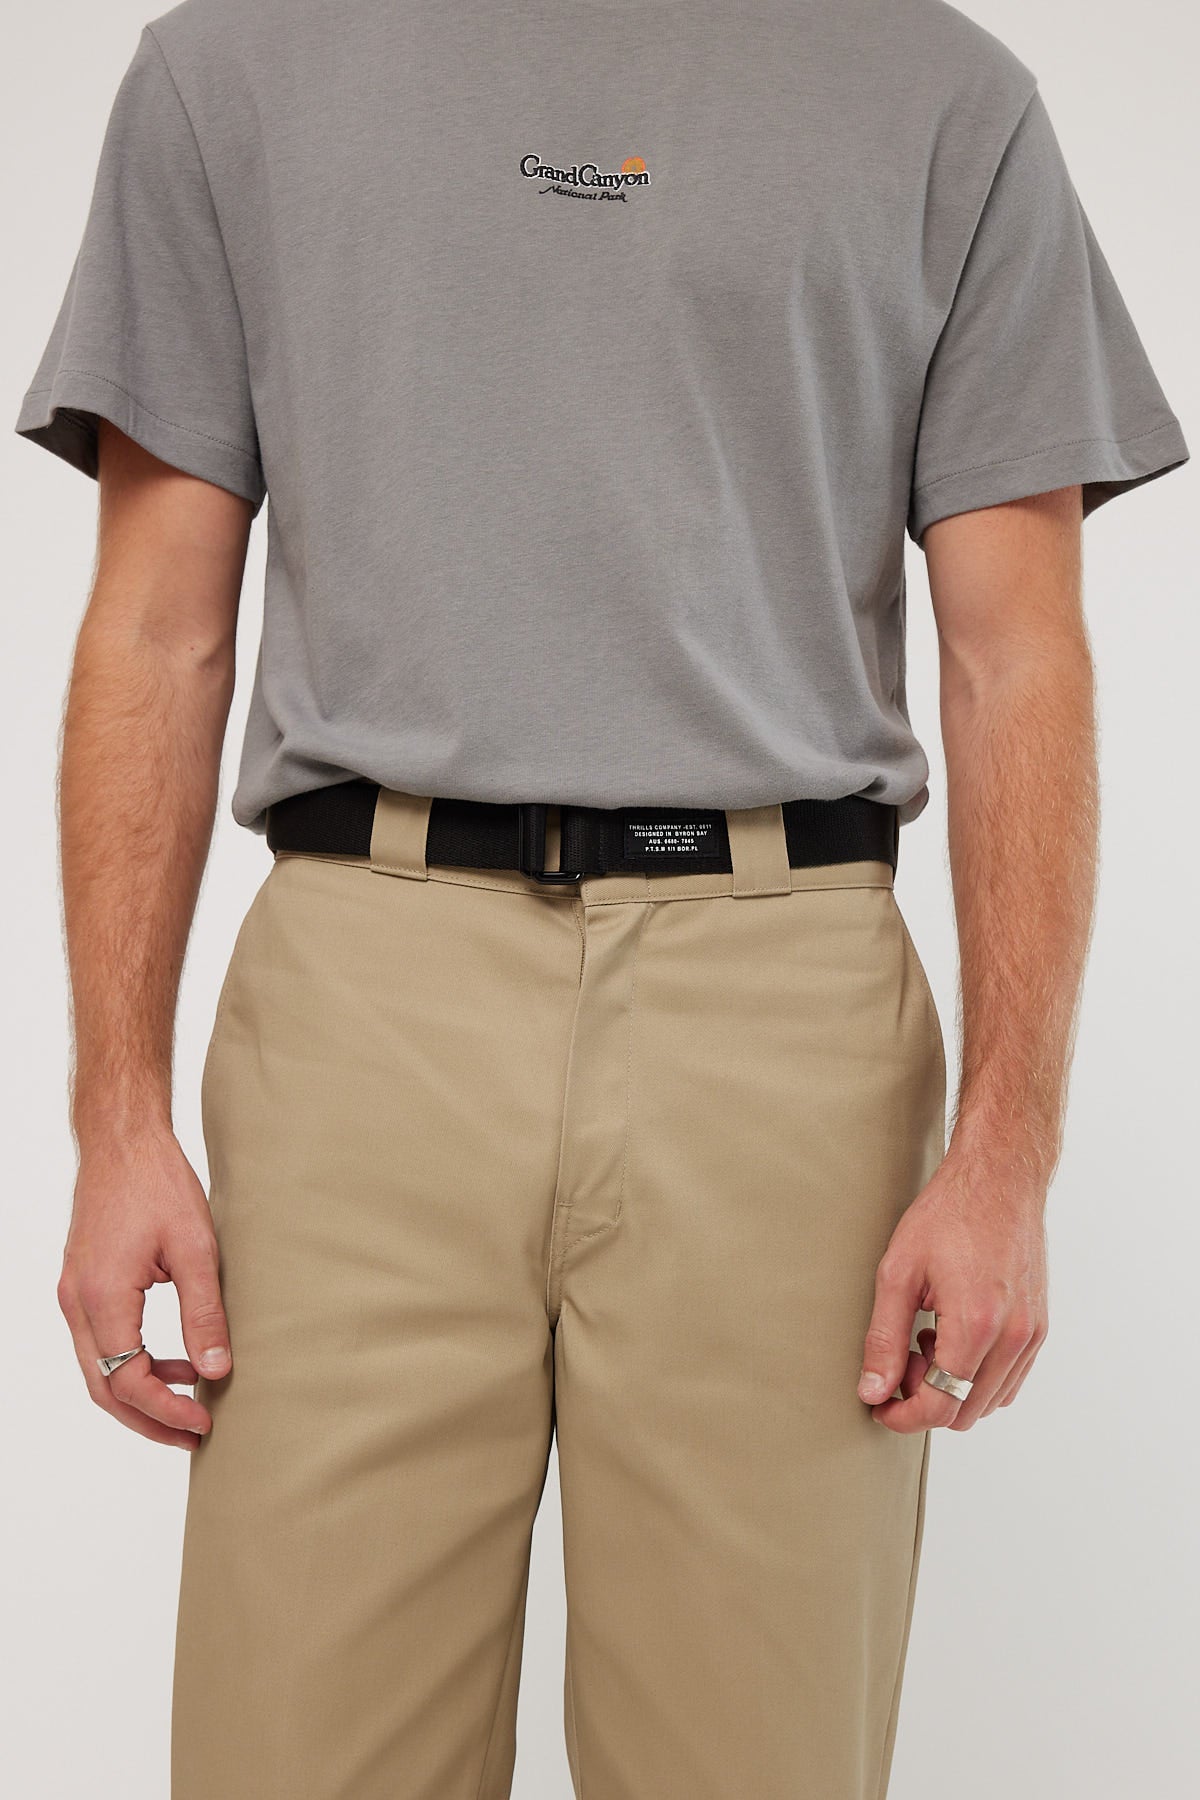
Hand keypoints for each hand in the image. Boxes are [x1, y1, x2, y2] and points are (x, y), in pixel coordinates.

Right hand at [57, 1131, 231, 1448]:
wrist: (122, 1139)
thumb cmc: (158, 1182)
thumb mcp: (196, 1248)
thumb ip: (205, 1313)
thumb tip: (216, 1370)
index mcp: (102, 1297)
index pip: (127, 1380)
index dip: (166, 1411)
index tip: (204, 1422)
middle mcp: (77, 1301)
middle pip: (103, 1387)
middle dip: (149, 1418)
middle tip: (194, 1435)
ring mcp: (74, 1292)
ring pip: (98, 1368)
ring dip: (140, 1393)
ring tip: (190, 1402)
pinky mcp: (82, 1283)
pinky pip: (100, 1341)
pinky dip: (132, 1361)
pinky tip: (173, 1359)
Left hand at [857, 1153, 1048, 1430]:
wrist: (1000, 1178)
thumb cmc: (948, 1214)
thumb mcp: (898, 1273)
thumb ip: (883, 1339)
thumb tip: (872, 1391)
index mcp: (975, 1325)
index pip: (940, 1406)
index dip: (902, 1417)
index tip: (879, 1406)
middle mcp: (1013, 1337)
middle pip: (965, 1412)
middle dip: (924, 1398)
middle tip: (900, 1357)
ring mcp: (1032, 1334)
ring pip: (989, 1401)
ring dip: (951, 1387)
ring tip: (925, 1339)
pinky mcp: (1040, 1327)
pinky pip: (1009, 1379)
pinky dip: (977, 1375)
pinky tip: (952, 1336)